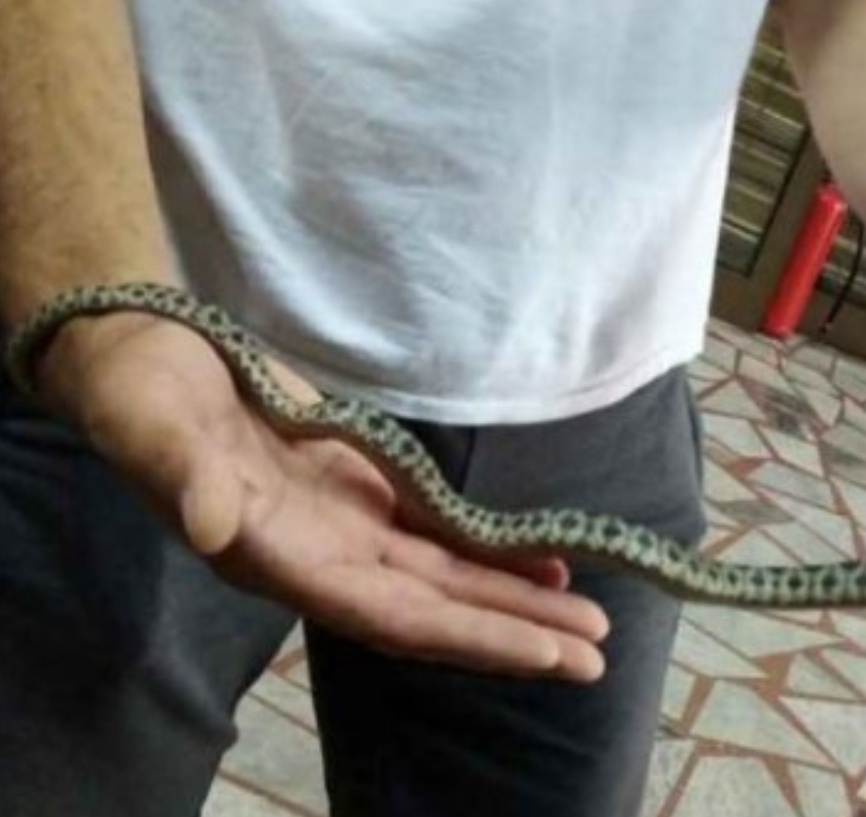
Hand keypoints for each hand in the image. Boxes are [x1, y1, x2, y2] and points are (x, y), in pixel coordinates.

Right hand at [37, 313, 608, 681]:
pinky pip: (431, 530)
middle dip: (513, 632)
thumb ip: (183, 476)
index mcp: (277, 556)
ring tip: (583, 617)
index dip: (469, 636)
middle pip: (431, 609)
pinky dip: (484, 549)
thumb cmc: (139, 394)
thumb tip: (215, 525)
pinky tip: (534, 559)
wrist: (150, 361)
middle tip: (596, 653)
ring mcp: (343, 525)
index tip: (547, 653)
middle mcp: (319, 556)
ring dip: (510, 598)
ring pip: (439, 576)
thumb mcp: (151, 426)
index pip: (389, 615)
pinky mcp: (358, 488)